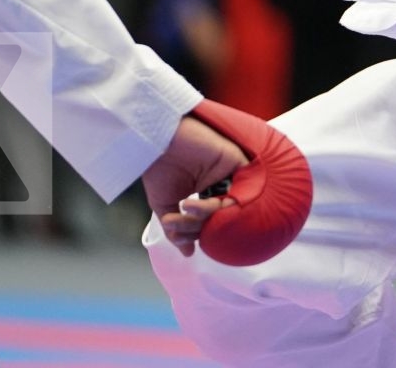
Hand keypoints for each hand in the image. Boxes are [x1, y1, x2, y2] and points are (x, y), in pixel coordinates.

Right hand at [143, 114, 248, 256]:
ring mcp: (231, 173)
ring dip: (206, 215)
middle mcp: (222, 182)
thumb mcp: (166, 206)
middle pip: (221, 217)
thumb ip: (178, 229)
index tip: (174, 232)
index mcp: (207, 191)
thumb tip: (189, 254)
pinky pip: (241, 191)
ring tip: (184, 207)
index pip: (210, 222)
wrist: (154, 141)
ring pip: (230, 207)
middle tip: (175, 223)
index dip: (193, 232)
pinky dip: (221, 205)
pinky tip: (199, 204)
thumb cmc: (158, 168)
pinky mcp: (237, 161)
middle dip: (198, 226)